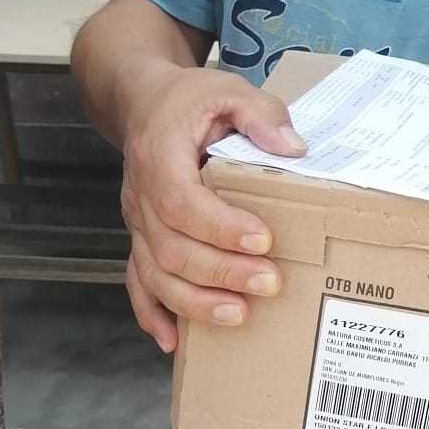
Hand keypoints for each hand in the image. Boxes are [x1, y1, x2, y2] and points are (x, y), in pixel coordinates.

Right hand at [120, 64, 305, 352]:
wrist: (143, 102)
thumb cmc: (189, 99)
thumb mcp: (228, 88)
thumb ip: (260, 113)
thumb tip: (293, 148)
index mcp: (159, 156)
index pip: (182, 201)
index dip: (220, 226)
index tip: (263, 239)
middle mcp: (140, 195)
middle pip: (170, 246)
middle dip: (220, 271)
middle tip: (270, 282)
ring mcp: (136, 221)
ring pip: (153, 273)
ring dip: (193, 301)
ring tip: (239, 315)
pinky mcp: (140, 237)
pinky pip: (136, 281)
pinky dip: (152, 313)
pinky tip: (174, 341)